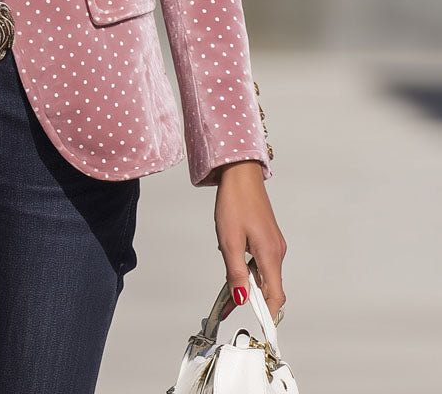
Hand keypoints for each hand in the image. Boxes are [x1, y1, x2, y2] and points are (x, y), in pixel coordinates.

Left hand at [214, 160, 286, 324]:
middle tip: (227, 305)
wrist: (240, 174)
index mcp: (270, 254)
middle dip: (252, 300)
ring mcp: (274, 244)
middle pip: (270, 288)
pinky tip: (234, 264)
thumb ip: (236, 272)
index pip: (275, 296)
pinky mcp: (268, 238)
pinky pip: (262, 262)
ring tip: (226, 288)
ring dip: (249, 284)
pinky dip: (250, 271)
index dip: (267, 315)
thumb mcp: (229, 241)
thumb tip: (241, 300)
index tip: (257, 328)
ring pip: (265, 275)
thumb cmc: (235, 202)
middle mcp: (277, 251)